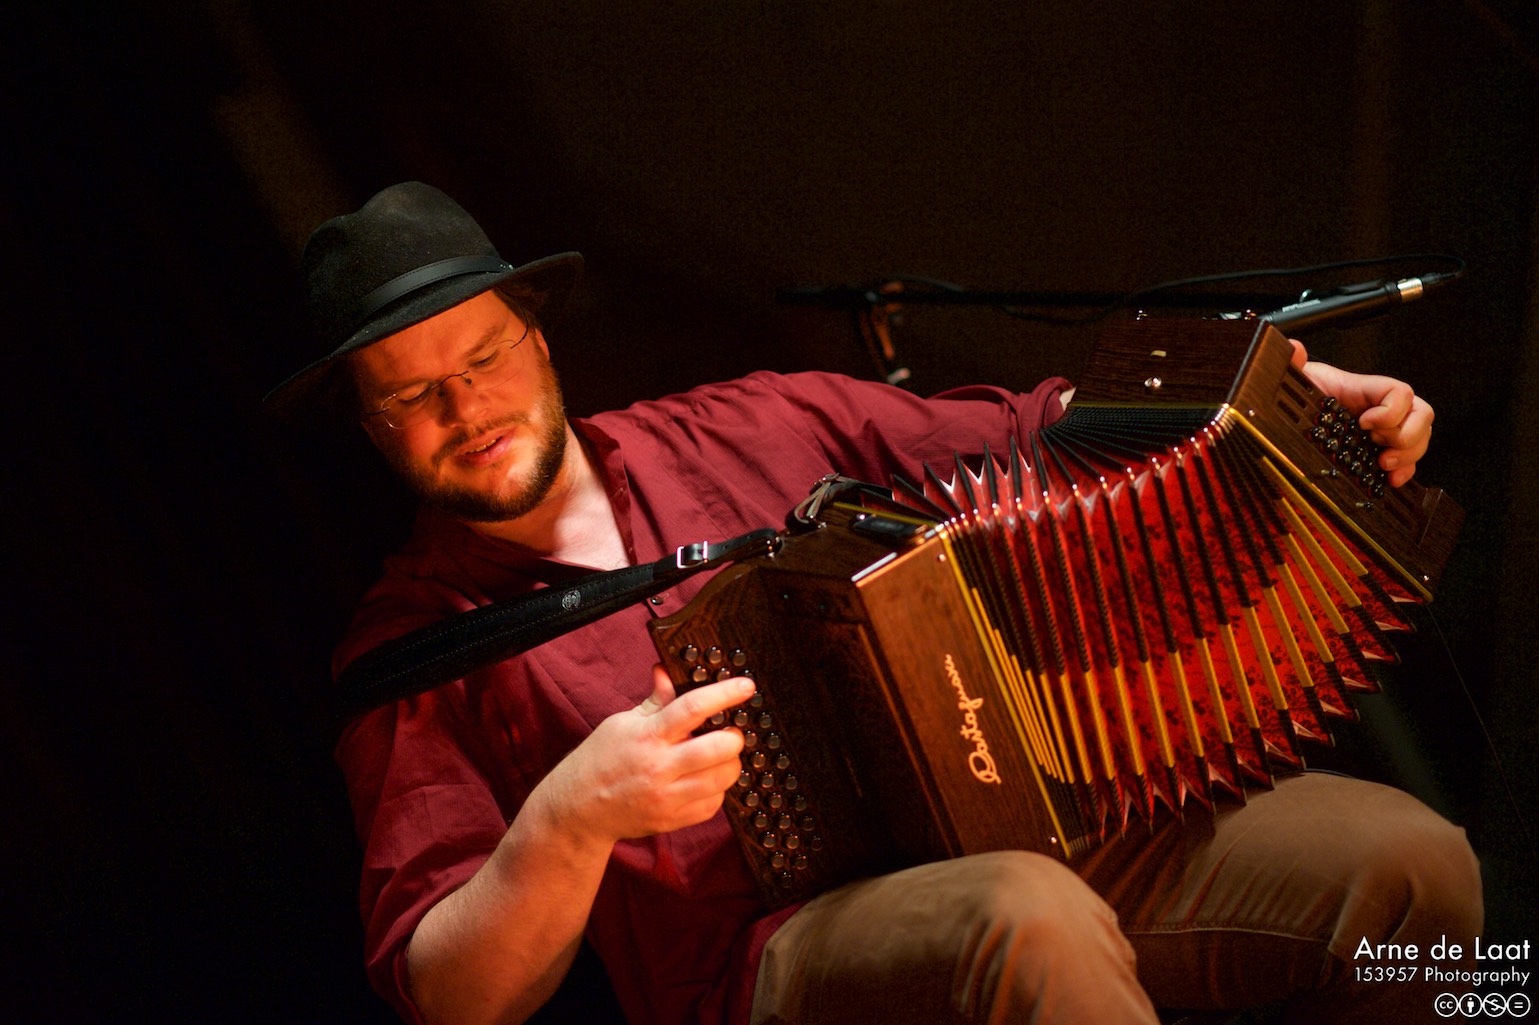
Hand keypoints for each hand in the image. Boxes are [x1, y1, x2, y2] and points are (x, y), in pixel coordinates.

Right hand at [543, 668, 750, 843]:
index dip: (724, 694)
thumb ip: (654, 701)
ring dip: (730, 764)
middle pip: (717, 749)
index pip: (692, 708)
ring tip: (720, 756)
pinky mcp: (671, 821)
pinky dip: (717, 790)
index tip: (745, 686)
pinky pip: (712, 805)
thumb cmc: (600, 760)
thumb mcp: (622, 723)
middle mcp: (658, 767)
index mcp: (647, 736)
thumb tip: (666, 671)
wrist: (578, 809)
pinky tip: (706, 780)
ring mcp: (666, 798)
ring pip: (721, 779)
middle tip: (732, 732)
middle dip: (735, 737)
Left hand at [1289, 339, 1433, 487]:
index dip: (1390, 411)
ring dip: (1408, 454)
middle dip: (1406, 435)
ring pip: (1419, 437)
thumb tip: (1293, 348)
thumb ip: (1294, 363)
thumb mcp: (1296, 379)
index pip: (1399, 392)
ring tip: (1383, 464)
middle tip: (1378, 446)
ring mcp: (1384, 430)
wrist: (1294, 410)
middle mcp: (1382, 408)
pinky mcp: (1379, 450)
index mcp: (1365, 389)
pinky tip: (1391, 479)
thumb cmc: (1301, 393)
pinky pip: (1408, 460)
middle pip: (1421, 415)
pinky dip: (1405, 470)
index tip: (1363, 422)